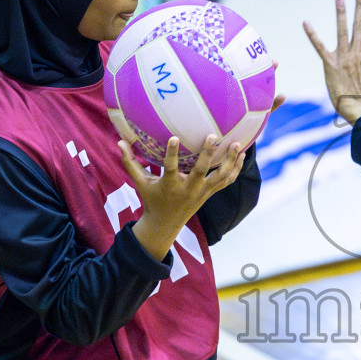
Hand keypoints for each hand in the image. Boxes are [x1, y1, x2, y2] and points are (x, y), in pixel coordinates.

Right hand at [119, 135, 245, 260]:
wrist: (166, 224)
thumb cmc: (152, 199)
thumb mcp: (140, 183)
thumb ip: (130, 163)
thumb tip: (119, 141)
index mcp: (170, 185)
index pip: (171, 168)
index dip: (172, 154)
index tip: (174, 138)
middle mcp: (188, 189)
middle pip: (201, 172)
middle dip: (208, 155)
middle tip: (213, 136)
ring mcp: (202, 192)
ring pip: (220, 177)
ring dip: (229, 162)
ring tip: (237, 144)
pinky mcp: (210, 193)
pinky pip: (226, 181)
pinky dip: (235, 169)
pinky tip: (241, 155)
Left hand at [303, 0, 360, 123]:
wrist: (359, 110)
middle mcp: (357, 53)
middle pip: (360, 25)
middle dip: (360, 5)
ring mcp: (343, 58)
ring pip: (342, 31)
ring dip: (341, 13)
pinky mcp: (330, 65)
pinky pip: (320, 47)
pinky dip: (312, 35)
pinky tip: (306, 22)